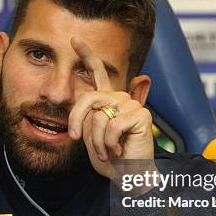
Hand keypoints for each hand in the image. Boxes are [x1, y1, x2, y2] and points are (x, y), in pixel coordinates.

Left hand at [68, 38, 155, 178]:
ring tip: (107, 150)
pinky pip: (112, 126)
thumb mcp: (90, 135)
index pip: (97, 73)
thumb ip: (87, 117)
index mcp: (107, 100)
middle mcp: (120, 98)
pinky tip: (119, 149)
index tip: (74, 39)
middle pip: (88, 98)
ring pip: (99, 116)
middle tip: (74, 138)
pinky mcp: (141, 114)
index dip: (87, 55)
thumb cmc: (109, 159)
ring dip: (97, 141)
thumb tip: (85, 102)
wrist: (127, 176)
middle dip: (76, 120)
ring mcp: (131, 105)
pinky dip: (109, 143)